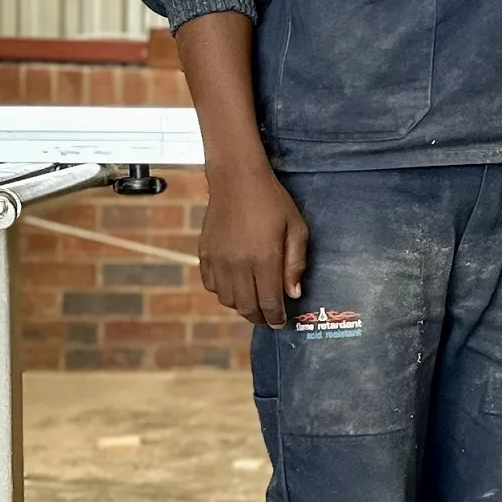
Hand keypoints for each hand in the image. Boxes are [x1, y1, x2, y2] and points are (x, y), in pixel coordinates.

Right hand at [199, 158, 310, 327]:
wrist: (236, 179)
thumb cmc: (272, 202)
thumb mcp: (296, 229)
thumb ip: (295, 263)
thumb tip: (293, 293)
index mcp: (264, 259)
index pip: (269, 301)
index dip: (276, 317)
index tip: (281, 322)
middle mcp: (238, 264)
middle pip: (247, 306)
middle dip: (259, 317)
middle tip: (269, 317)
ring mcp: (218, 260)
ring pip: (227, 300)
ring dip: (241, 305)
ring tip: (254, 301)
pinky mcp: (205, 254)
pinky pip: (212, 285)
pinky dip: (224, 292)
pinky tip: (236, 285)